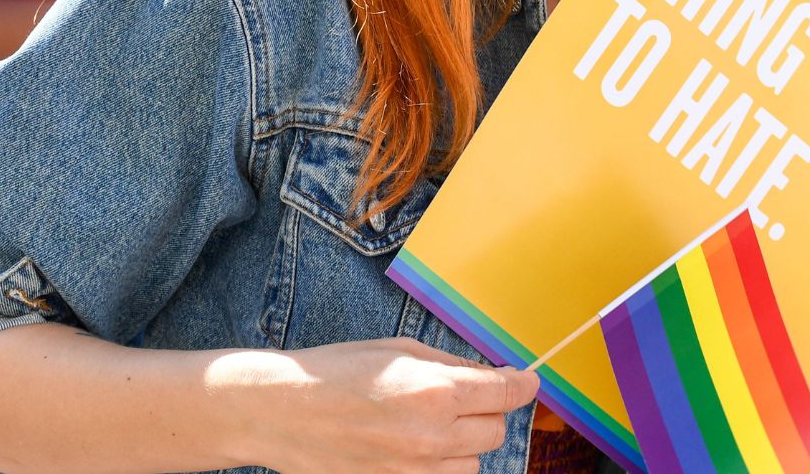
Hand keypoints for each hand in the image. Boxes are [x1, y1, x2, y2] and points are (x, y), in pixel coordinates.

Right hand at [247, 337, 540, 472]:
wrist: (281, 412)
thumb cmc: (334, 372)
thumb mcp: (395, 349)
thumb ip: (446, 365)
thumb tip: (484, 375)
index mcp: (434, 391)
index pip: (504, 393)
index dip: (522, 384)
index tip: (528, 381)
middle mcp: (433, 436)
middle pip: (495, 431)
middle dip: (488, 411)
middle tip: (464, 396)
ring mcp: (416, 470)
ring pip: (472, 463)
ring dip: (464, 442)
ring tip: (430, 422)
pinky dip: (440, 463)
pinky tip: (413, 444)